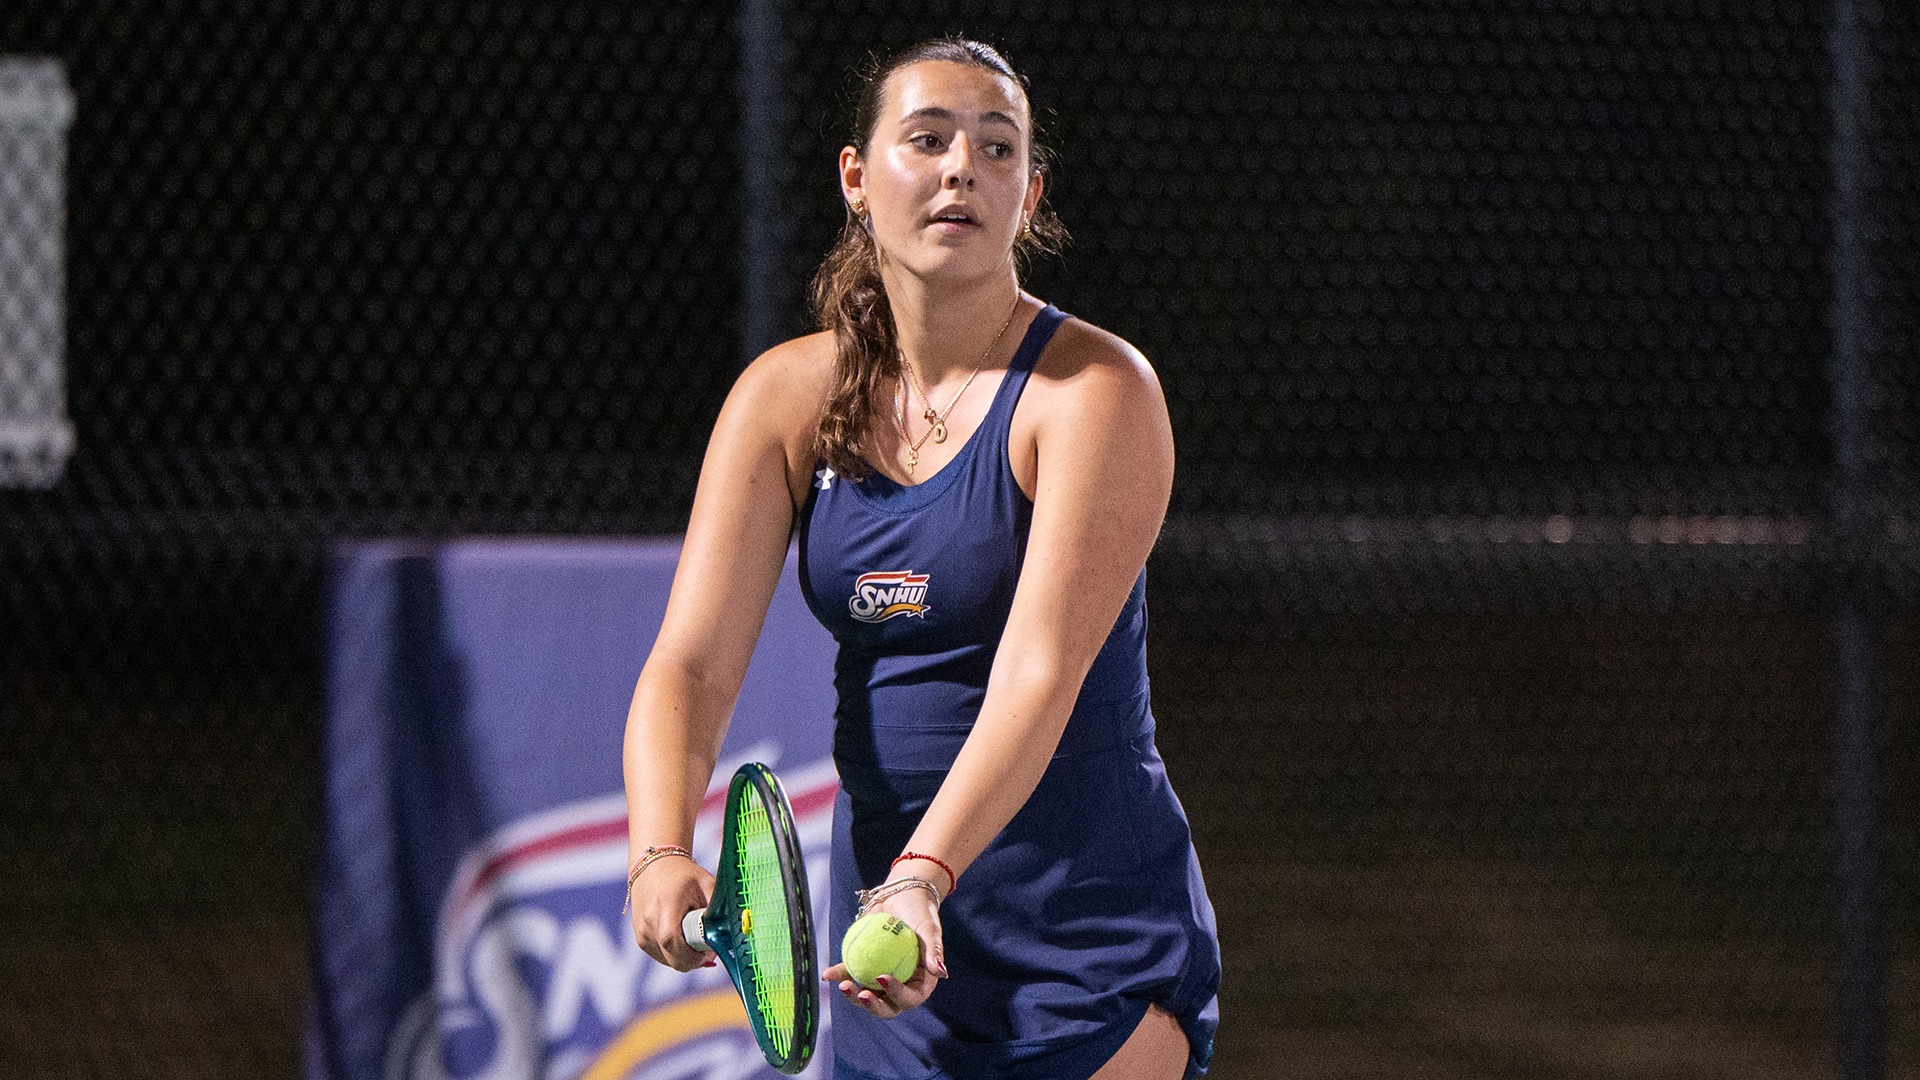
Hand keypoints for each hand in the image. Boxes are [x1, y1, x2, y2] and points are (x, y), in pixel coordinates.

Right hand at [628, 855, 717, 971]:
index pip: (672, 940)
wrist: (655, 867)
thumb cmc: (685, 876)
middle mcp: (649, 921)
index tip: (709, 952)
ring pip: (669, 961)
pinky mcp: (641, 940)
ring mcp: (642, 932)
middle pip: (672, 957)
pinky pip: (662, 957)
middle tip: (708, 949)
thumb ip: (719, 909)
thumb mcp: (707, 884)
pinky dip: (676, 954)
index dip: (693, 955)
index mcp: (666, 904)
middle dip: (694, 960)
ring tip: (695, 936)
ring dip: (685, 957)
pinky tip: (684, 937)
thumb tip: (730, 936)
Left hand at [822, 877, 947, 1018]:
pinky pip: (851, 973)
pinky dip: (839, 975)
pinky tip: (827, 974)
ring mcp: (881, 978)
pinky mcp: (864, 966)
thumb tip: (942, 974)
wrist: (902, 896)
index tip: (882, 977)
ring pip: (866, 995)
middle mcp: (901, 985)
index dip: (896, 994)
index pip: (910, 998)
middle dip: (873, 1006)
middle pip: (887, 1006)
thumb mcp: (929, 929)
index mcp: (920, 982)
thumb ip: (934, 951)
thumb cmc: (920, 912)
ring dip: (853, 995)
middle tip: (862, 994)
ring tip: (843, 985)